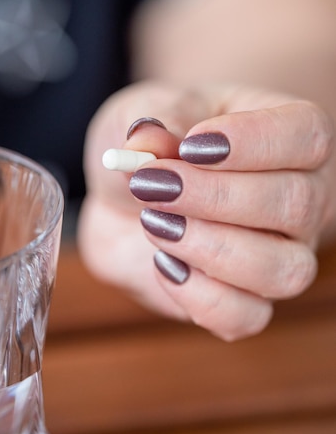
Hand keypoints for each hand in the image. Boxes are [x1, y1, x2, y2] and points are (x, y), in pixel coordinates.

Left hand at [78, 81, 334, 339]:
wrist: (125, 204)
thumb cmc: (151, 153)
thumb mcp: (140, 116)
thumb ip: (146, 121)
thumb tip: (146, 140)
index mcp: (289, 140)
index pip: (307, 135)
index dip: (253, 141)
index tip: (190, 145)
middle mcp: (299, 202)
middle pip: (296, 204)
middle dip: (215, 197)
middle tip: (153, 185)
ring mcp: (279, 258)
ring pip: (283, 271)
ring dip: (210, 248)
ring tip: (155, 225)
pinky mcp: (245, 304)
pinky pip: (246, 318)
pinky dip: (199, 296)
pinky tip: (164, 264)